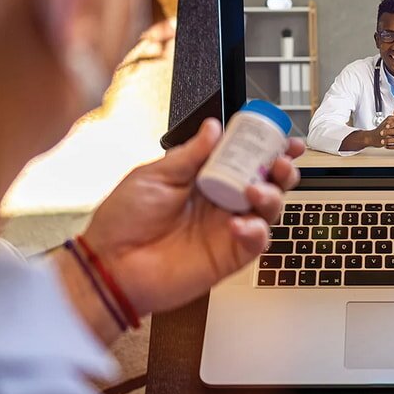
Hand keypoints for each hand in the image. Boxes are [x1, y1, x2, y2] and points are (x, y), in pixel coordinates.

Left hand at [81, 118, 304, 315]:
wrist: (111, 264)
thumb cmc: (124, 221)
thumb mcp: (154, 175)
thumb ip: (190, 154)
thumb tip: (213, 128)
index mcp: (205, 177)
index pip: (245, 157)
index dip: (266, 146)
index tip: (282, 136)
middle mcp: (222, 201)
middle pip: (267, 180)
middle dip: (281, 168)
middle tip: (279, 162)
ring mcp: (228, 227)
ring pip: (270, 208)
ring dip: (272, 195)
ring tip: (255, 191)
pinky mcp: (231, 254)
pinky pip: (258, 240)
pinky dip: (256, 230)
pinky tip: (238, 225)